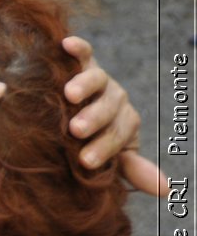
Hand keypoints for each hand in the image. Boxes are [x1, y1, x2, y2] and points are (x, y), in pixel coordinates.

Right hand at [62, 36, 166, 196]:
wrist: (75, 108)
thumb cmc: (92, 139)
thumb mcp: (114, 155)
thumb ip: (134, 169)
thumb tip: (168, 191)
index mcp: (123, 123)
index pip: (117, 136)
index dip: (105, 147)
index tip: (87, 162)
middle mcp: (114, 99)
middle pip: (108, 108)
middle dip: (94, 119)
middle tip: (77, 130)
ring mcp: (98, 80)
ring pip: (95, 80)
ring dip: (84, 86)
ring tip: (69, 95)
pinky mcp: (82, 62)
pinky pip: (83, 53)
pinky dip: (77, 48)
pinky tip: (66, 45)